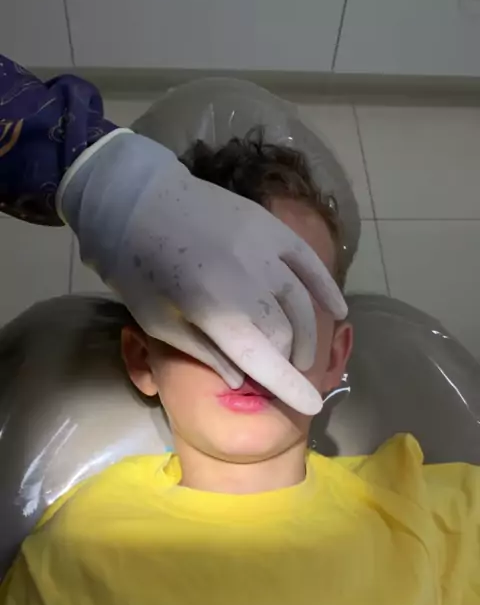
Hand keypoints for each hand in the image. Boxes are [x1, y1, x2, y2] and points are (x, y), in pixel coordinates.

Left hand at [58, 131, 346, 414]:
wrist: (134, 199)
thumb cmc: (136, 269)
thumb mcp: (159, 323)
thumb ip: (206, 352)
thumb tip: (242, 378)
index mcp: (215, 311)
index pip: (266, 360)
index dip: (291, 387)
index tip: (312, 405)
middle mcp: (249, 282)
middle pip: (285, 334)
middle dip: (286, 360)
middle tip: (279, 372)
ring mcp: (265, 250)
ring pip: (301, 304)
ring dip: (306, 334)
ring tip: (300, 353)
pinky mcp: (271, 228)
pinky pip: (310, 264)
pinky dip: (326, 289)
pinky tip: (339, 310)